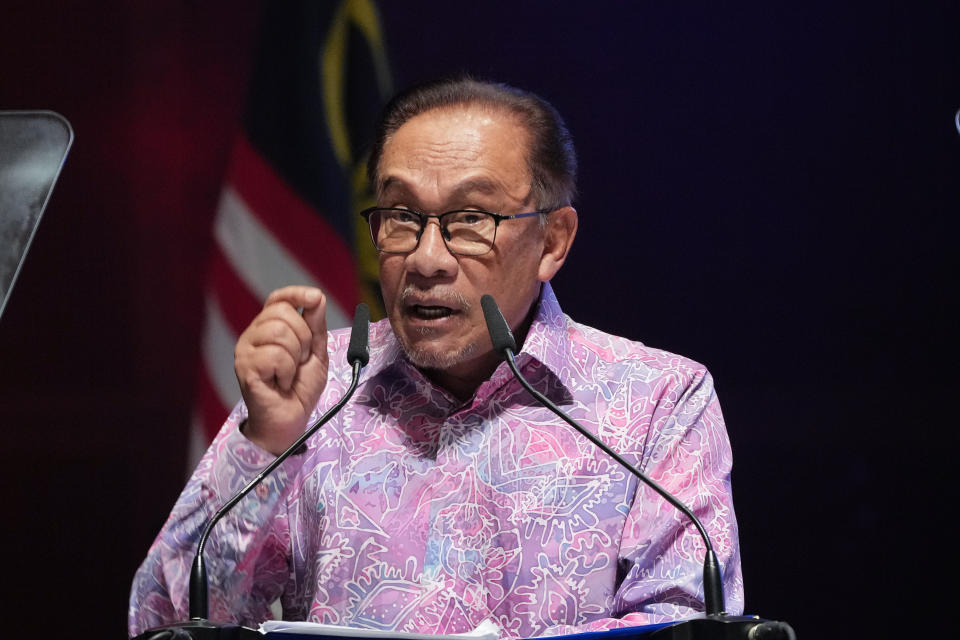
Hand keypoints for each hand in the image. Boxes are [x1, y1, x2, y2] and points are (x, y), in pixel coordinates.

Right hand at [234, 286, 327, 454]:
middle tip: (300, 360)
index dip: (296, 293)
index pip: (277, 299)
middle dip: (303, 337)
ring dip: (294, 356)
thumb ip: (315, 326)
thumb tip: (317, 298)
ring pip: (278, 332)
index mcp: (268, 328)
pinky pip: (275, 355)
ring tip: (289, 373)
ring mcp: (246, 350)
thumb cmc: (299, 390)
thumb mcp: (315, 353)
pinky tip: (281, 382)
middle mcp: (253, 335)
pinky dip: (287, 371)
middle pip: (282, 313)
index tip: (315, 297)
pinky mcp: (244, 367)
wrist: (290, 420)